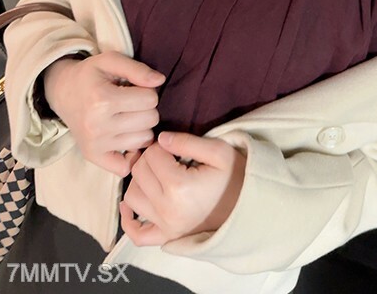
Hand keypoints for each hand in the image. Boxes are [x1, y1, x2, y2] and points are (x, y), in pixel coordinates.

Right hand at [43, 51, 164, 176]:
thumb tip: (160, 81)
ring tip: (127, 116)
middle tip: (132, 103)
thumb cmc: (91, 75)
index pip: (151, 99)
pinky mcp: (93, 157)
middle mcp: (98, 125)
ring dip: (142, 127)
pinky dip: (131, 154)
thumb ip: (137, 69)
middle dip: (147, 108)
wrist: (63, 91)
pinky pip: (126, 167)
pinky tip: (126, 138)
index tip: (136, 89)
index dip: (148, 91)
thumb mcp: (111, 60)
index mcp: (103, 99)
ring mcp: (95, 144)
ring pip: (144, 140)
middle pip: (150, 120)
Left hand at [119, 131, 246, 245]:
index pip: (152, 156)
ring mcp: (165, 227)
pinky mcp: (166, 237)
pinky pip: (137, 234)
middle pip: (139, 173)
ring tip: (157, 174)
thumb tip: (160, 139)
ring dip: (140, 181)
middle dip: (149, 159)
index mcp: (179, 187)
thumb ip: (187, 141)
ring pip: (132, 197)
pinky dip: (129, 220)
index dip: (160, 145)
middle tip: (166, 156)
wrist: (248, 206)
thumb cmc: (235, 177)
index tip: (174, 146)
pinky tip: (133, 204)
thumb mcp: (218, 151)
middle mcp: (167, 209)